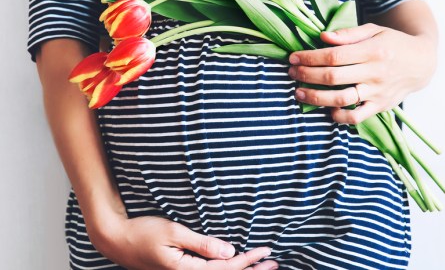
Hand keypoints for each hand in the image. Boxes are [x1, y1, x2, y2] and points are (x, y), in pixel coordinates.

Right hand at [90, 215, 277, 269]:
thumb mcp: (173, 233)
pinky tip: (234, 263)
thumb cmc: (142, 233)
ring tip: (262, 266)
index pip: (225, 268)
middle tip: (274, 264)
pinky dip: (226, 269)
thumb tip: (229, 250)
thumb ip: (202, 243)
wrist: (115, 239)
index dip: (248, 260)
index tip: (266, 251)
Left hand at [288, 23, 436, 123]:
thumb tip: (323, 37)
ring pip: (341, 99)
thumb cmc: (393, 43)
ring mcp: (378, 92)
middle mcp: (375, 73)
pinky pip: (357, 117)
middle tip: (291, 72)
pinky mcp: (381, 106)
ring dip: (316, 97)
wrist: (422, 63)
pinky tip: (327, 109)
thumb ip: (349, 35)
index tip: (293, 57)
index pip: (334, 56)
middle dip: (306, 75)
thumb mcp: (374, 30)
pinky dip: (340, 117)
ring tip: (298, 92)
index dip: (310, 57)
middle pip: (333, 77)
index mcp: (373, 51)